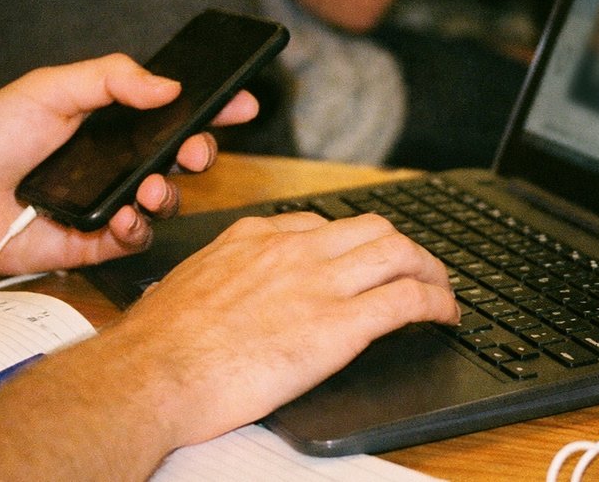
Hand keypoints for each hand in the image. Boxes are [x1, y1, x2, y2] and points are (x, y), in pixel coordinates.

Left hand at [0, 53, 258, 272]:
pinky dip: (138, 229)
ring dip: (170, 194)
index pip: (173, 112)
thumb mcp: (51, 88)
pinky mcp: (96, 241)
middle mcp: (118, 162)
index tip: (240, 103)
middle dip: (200, 152)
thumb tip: (168, 86)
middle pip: (181, 158)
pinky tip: (122, 217)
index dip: (211, 108)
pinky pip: (137, 239)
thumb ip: (112, 78)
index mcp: (112, 122)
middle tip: (194, 150)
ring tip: (151, 189)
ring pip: (166, 201)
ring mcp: (110, 202)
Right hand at [112, 212, 460, 447]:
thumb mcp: (192, 286)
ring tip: (441, 290)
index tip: (362, 261)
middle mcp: (294, 251)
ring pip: (400, 253)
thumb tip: (232, 294)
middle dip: (405, 247)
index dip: (355, 244)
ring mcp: (320, 284)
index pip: (324, 225)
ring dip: (431, 270)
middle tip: (418, 271)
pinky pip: (407, 300)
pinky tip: (446, 315)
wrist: (152, 373)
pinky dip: (437, 302)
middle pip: (373, 228)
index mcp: (256, 238)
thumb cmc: (158, 344)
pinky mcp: (339, 326)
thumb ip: (225, 279)